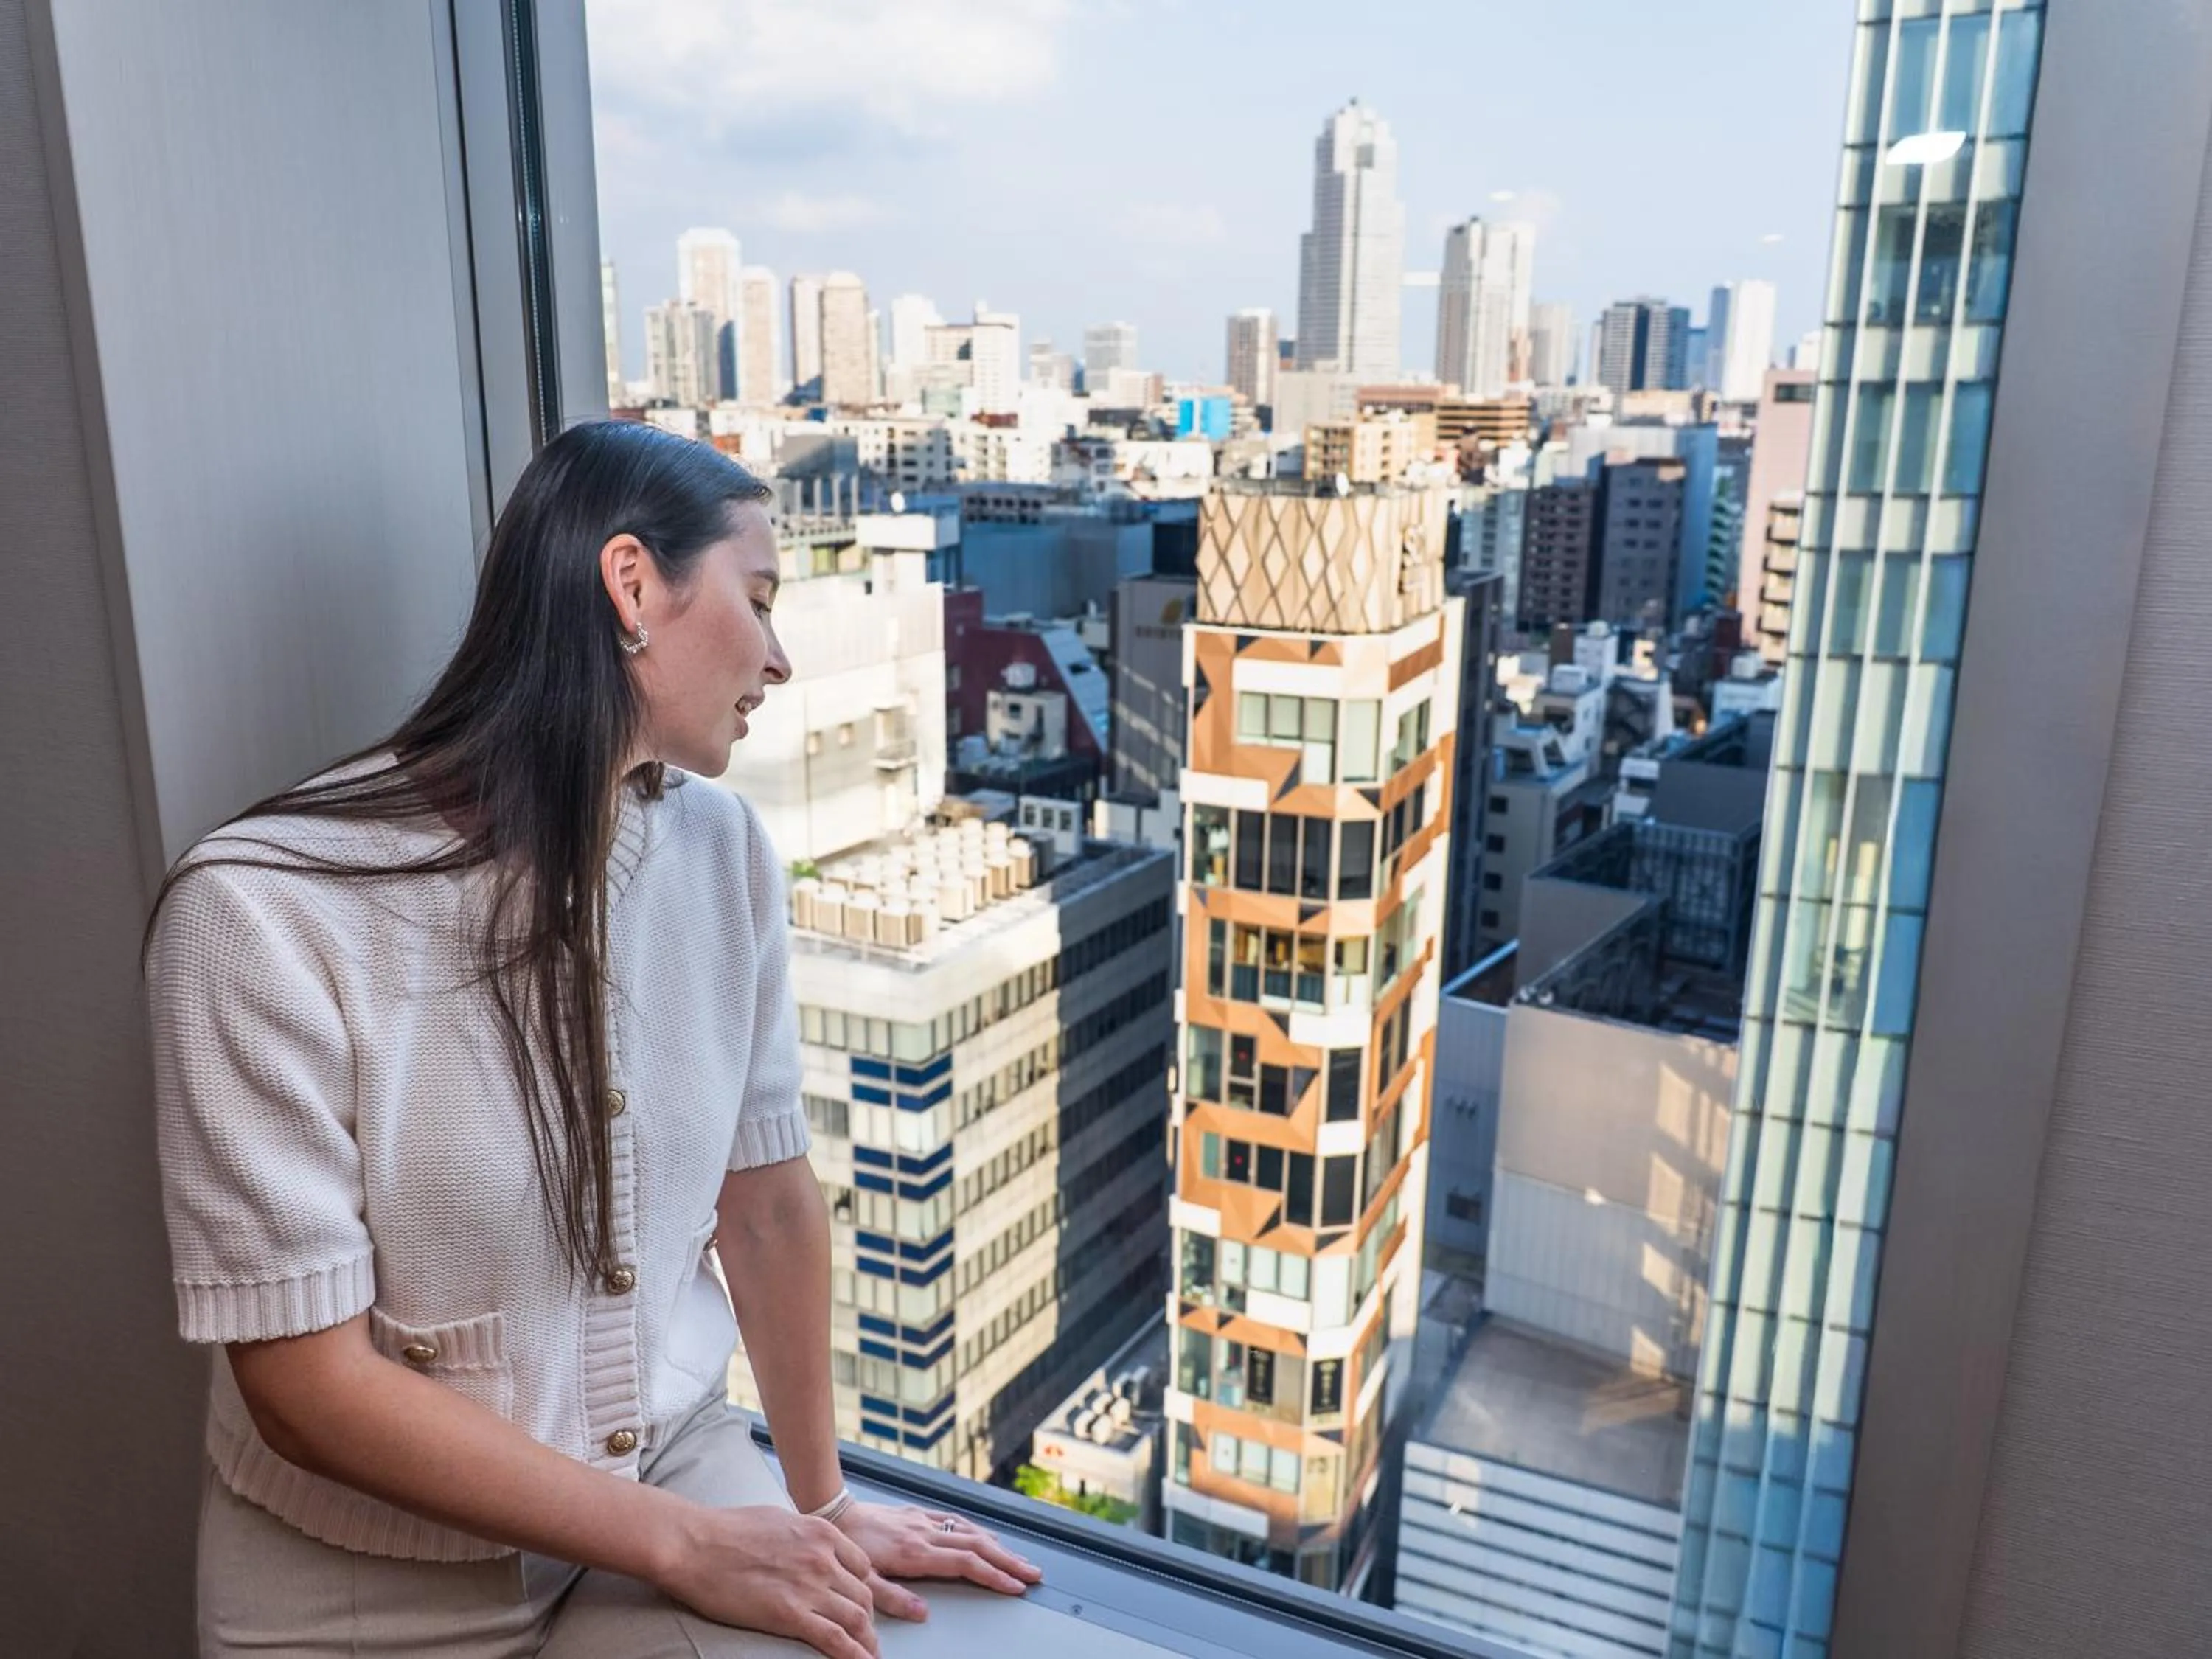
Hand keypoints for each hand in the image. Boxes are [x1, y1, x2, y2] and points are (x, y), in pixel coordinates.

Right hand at [655, 1502, 886, 1658]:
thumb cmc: (726, 1530)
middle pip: (864, 1595)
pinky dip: (854, 1655)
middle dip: (868, 1618)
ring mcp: (809, 1586)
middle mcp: (823, 1558)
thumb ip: (802, 1536)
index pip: (862, 1566)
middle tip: (865, 1635)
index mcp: (821, 1533)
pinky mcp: (790, 1615)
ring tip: (869, 1655)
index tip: (861, 1604)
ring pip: (856, 1619)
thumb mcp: (778, 1519)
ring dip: (867, 1642)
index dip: (864, 1589)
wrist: (695, 1544)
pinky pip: (835, 1640)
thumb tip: (807, 1547)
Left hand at [831, 1500, 1043, 1620]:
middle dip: (1009, 1561)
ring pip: (970, 1531)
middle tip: (1033, 1574)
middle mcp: (925, 1534)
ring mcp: (923, 1521)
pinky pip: (955, 1520)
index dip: (994, 1575)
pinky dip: (977, 1529)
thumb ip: (894, 1598)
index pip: (966, 1564)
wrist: (832, 1513)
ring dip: (999, 1546)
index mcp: (916, 1553)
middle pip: (978, 1546)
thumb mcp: (864, 1580)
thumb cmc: (847, 1548)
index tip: (1015, 1586)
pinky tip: (987, 1535)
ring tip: (1019, 1559)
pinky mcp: (916, 1513)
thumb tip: (923, 1614)